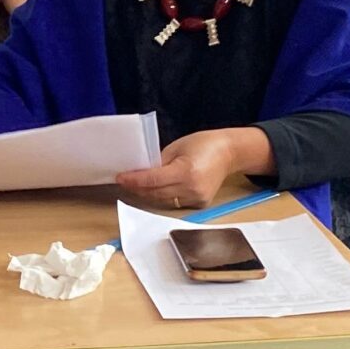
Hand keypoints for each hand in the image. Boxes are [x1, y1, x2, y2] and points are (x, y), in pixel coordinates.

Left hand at [117, 128, 274, 208]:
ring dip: (147, 194)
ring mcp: (197, 199)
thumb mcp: (176, 147)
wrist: (229, 153)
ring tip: (135, 185)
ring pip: (163, 200)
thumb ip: (158, 161)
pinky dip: (162, 196)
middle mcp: (192, 188)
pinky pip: (174, 202)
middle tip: (124, 180)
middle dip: (137, 187)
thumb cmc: (204, 144)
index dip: (134, 180)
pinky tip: (154, 189)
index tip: (120, 177)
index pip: (153, 180)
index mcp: (187, 171)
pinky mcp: (200, 204)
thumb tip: (141, 173)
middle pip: (155, 193)